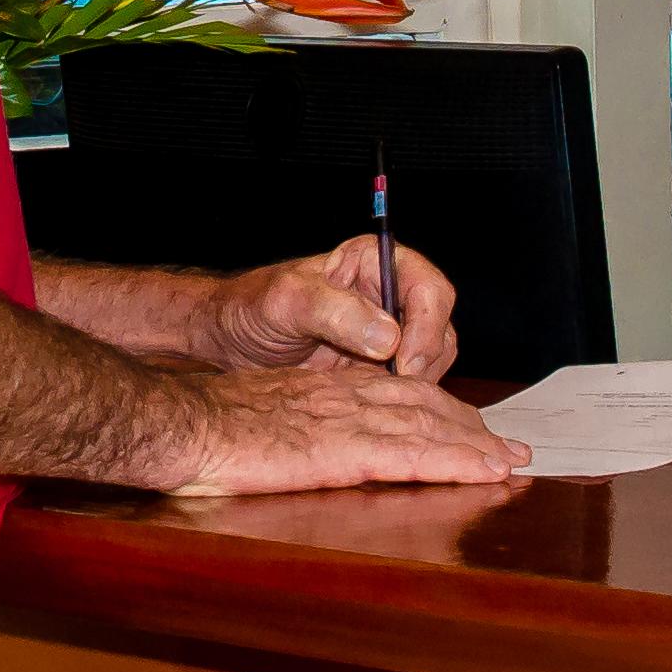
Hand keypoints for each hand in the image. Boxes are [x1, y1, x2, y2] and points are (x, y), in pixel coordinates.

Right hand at [159, 363, 525, 496]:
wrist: (180, 425)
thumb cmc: (203, 429)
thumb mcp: (255, 420)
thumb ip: (286, 430)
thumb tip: (295, 451)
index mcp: (319, 391)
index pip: (391, 392)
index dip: (433, 409)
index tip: (462, 427)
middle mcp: (341, 397)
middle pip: (421, 404)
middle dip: (466, 426)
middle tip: (504, 448)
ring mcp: (346, 420)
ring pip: (429, 424)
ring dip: (475, 444)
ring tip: (507, 462)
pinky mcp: (345, 449)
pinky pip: (415, 453)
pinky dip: (458, 461)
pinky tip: (485, 471)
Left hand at [192, 239, 461, 381]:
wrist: (231, 341)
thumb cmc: (252, 307)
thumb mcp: (285, 301)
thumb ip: (333, 311)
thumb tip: (388, 336)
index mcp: (375, 264)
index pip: (430, 288)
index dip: (428, 325)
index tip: (406, 360)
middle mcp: (390, 296)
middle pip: (440, 328)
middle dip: (425, 360)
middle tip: (395, 388)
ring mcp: (389, 334)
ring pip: (433, 360)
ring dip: (415, 382)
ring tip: (374, 395)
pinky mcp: (380, 368)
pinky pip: (411, 385)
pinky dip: (401, 398)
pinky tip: (371, 407)